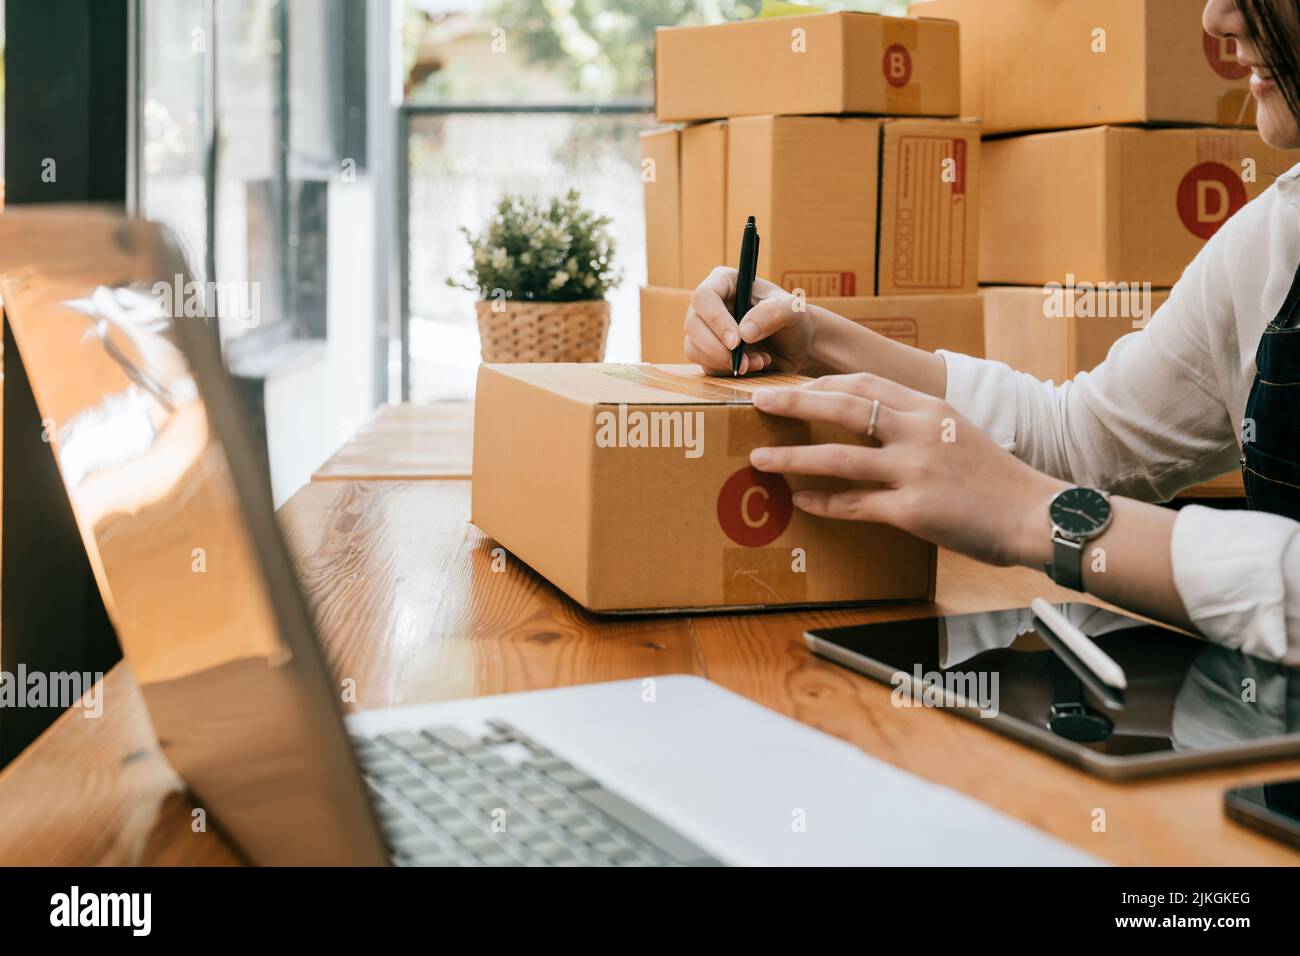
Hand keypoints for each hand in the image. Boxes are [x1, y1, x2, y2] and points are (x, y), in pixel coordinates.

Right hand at [684, 267, 815, 375]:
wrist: (798, 348)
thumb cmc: (794, 320)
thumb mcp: (792, 311)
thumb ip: (772, 314)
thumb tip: (743, 332)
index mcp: (725, 283)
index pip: (704, 297)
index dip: (715, 320)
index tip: (736, 341)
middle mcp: (710, 305)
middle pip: (692, 325)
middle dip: (718, 349)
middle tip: (745, 362)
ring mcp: (706, 330)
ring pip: (693, 349)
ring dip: (724, 362)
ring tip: (757, 362)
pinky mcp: (708, 353)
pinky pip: (705, 366)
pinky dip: (728, 372)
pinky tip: (753, 366)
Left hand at [747, 373, 1068, 567]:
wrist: (1036, 514)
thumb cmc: (997, 477)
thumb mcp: (958, 432)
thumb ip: (917, 422)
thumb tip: (874, 423)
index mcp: (929, 408)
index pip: (864, 384)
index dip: (822, 385)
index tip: (793, 389)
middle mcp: (918, 432)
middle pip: (843, 407)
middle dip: (794, 402)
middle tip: (758, 403)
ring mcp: (915, 470)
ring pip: (838, 458)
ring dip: (793, 457)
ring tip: (759, 459)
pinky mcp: (913, 510)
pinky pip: (856, 505)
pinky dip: (823, 503)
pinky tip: (800, 501)